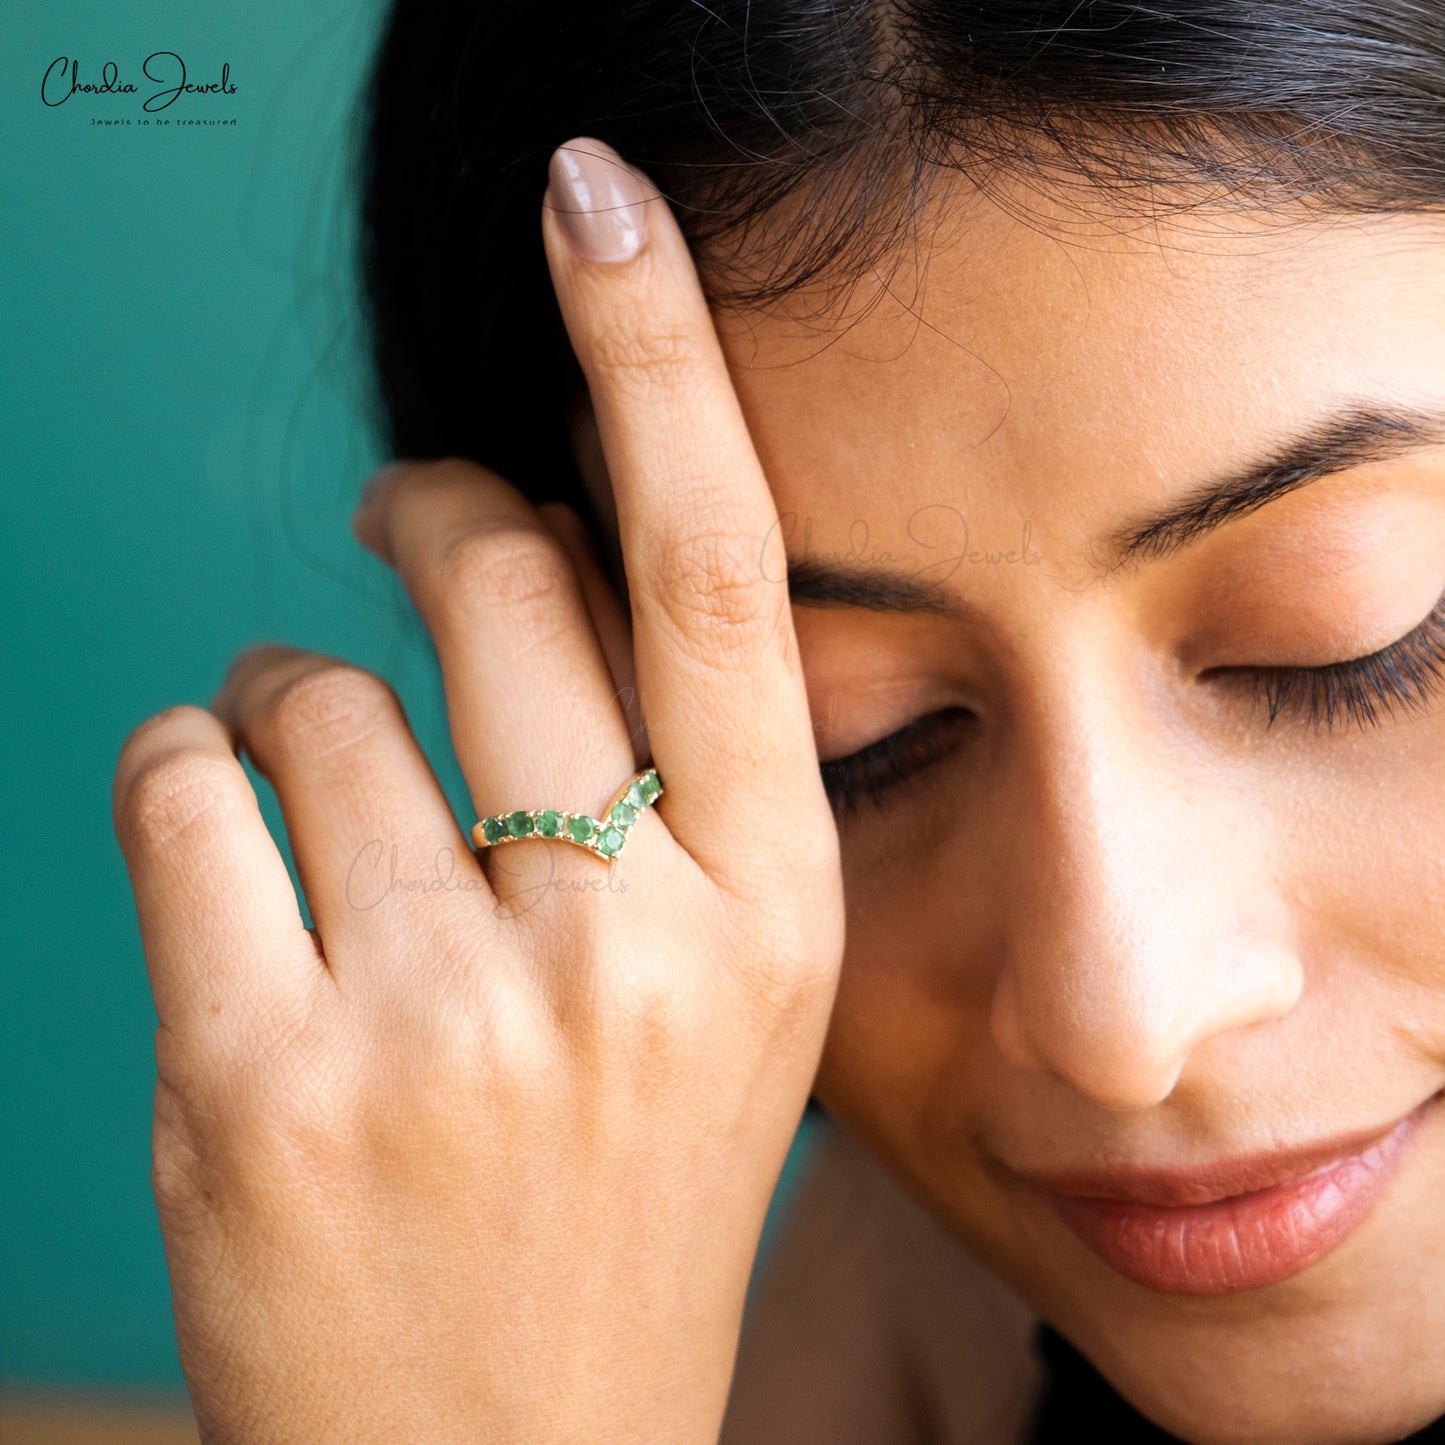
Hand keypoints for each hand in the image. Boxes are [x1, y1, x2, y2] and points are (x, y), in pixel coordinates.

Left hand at [111, 136, 845, 1444]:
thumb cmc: (620, 1199)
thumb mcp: (722, 990)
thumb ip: (661, 777)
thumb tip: (536, 546)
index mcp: (767, 909)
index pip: (722, 576)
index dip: (661, 365)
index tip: (598, 212)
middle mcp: (626, 943)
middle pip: (495, 580)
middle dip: (424, 509)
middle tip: (398, 519)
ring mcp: (442, 1014)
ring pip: (305, 689)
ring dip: (290, 703)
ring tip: (326, 808)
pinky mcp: (264, 1077)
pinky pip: (180, 787)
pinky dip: (185, 785)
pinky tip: (236, 878)